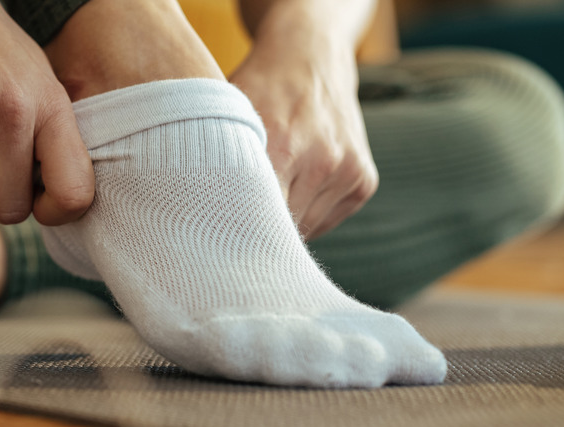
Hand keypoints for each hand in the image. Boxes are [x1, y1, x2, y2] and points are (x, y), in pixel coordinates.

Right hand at [0, 0, 93, 224]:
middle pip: (10, 208)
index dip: (55, 212)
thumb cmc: (2, 61)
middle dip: (1, 198)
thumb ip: (56, 141)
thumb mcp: (44, 90)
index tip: (41, 201)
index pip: (74, 194)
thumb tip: (69, 204)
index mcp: (52, 108)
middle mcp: (14, 110)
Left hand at [229, 18, 377, 240]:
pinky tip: (297, 185)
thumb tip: (199, 215)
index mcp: (283, 145)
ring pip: (307, 228)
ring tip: (273, 188)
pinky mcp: (364, 180)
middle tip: (240, 217)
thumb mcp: (229, 115)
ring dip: (286, 221)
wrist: (311, 58)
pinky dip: (309, 213)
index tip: (223, 231)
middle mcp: (323, 160)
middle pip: (283, 228)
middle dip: (260, 227)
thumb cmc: (260, 89)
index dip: (238, 230)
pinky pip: (328, 220)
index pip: (258, 218)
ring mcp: (348, 171)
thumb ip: (218, 163)